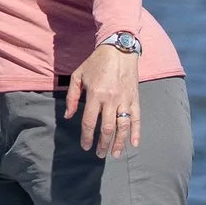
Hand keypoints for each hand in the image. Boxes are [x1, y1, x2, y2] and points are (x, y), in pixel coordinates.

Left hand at [65, 41, 141, 158]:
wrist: (119, 50)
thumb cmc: (96, 63)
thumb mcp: (78, 76)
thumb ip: (72, 97)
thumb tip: (68, 116)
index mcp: (95, 94)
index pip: (90, 122)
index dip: (86, 136)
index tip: (85, 146)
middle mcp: (111, 99)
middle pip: (107, 128)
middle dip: (103, 144)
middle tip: (99, 154)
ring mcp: (125, 100)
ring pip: (123, 126)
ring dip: (119, 142)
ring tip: (115, 154)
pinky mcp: (135, 99)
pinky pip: (137, 118)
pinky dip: (136, 132)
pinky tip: (134, 143)